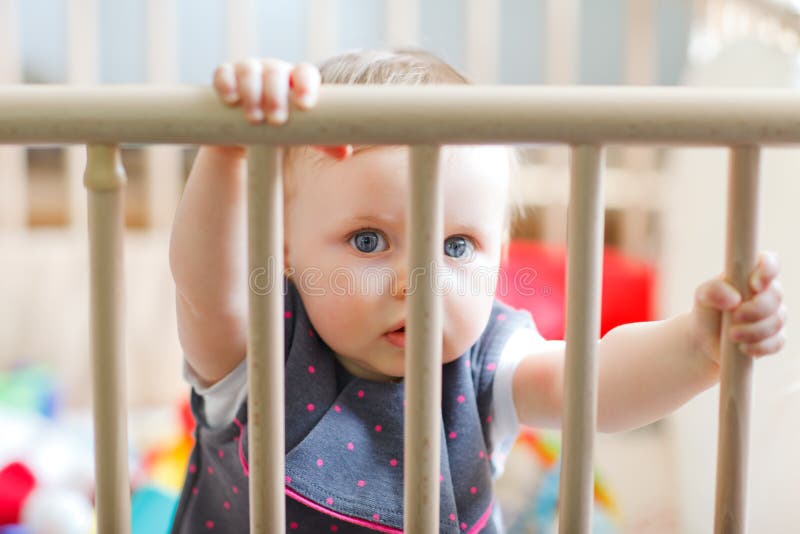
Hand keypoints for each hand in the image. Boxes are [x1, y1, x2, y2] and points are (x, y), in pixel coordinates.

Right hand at [213, 58, 351, 158]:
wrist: (248, 133)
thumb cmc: (283, 131)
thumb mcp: (302, 135)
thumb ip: (323, 142)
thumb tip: (344, 152)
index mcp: (296, 80)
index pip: (305, 73)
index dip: (305, 84)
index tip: (305, 105)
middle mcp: (273, 71)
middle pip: (276, 71)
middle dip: (276, 95)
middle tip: (277, 120)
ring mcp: (249, 72)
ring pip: (249, 70)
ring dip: (252, 92)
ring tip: (254, 118)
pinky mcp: (226, 77)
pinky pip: (223, 72)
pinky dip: (226, 82)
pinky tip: (231, 99)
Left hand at [691, 251, 786, 366]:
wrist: (704, 339)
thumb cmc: (706, 310)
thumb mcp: (702, 296)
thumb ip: (714, 290)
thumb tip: (735, 299)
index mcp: (751, 275)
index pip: (770, 262)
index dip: (768, 270)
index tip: (755, 284)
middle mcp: (767, 293)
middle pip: (776, 296)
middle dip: (756, 308)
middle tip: (735, 316)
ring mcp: (773, 316)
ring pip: (777, 321)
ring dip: (754, 330)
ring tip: (732, 334)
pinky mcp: (774, 338)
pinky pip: (777, 342)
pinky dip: (758, 346)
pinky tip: (742, 347)